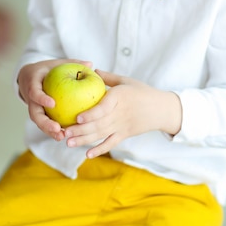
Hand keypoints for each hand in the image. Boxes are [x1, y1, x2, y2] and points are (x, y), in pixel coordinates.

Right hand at [17, 58, 92, 140]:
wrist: (30, 77)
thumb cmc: (47, 69)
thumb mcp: (57, 63)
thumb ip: (72, 63)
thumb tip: (90, 64)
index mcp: (32, 82)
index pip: (34, 92)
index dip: (42, 98)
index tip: (53, 103)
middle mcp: (31, 98)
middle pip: (34, 113)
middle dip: (44, 123)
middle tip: (57, 129)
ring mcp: (33, 108)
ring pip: (39, 122)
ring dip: (48, 131)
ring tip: (61, 136)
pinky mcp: (39, 114)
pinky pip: (45, 124)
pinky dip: (53, 130)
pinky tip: (65, 135)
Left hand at [64, 70, 182, 158]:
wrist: (161, 109)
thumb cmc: (142, 91)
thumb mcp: (126, 81)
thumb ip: (108, 78)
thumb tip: (91, 70)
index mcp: (120, 97)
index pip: (104, 107)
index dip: (91, 114)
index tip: (77, 117)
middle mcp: (120, 113)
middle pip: (98, 123)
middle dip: (80, 129)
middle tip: (63, 132)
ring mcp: (122, 126)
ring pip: (101, 134)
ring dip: (84, 140)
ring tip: (68, 142)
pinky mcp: (125, 134)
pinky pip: (111, 143)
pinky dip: (100, 149)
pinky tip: (88, 154)